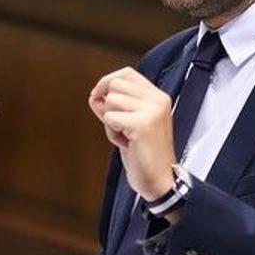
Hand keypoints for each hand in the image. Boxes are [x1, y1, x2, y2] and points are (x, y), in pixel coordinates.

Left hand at [89, 67, 175, 200]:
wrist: (159, 180)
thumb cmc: (145, 154)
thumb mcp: (131, 123)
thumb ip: (116, 106)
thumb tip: (96, 96)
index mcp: (158, 97)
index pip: (126, 73)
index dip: (107, 83)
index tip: (100, 98)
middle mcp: (157, 100)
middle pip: (115, 84)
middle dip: (107, 104)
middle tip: (117, 125)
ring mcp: (151, 111)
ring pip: (111, 100)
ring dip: (110, 122)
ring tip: (125, 136)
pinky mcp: (143, 124)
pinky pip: (110, 117)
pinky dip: (111, 133)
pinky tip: (125, 143)